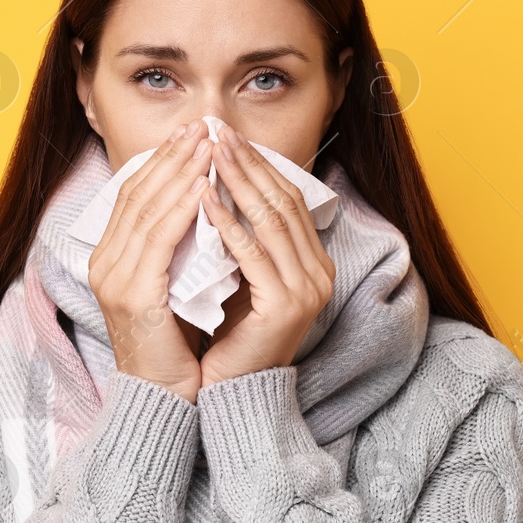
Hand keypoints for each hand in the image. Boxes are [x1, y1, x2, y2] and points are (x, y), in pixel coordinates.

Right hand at [88, 118, 213, 403]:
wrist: (167, 397)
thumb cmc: (179, 343)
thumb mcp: (175, 283)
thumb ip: (179, 247)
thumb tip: (206, 200)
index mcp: (110, 258)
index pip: (133, 195)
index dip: (161, 161)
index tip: (190, 134)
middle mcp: (105, 264)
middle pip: (137, 194)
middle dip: (172, 156)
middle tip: (202, 126)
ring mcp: (115, 279)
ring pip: (147, 211)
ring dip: (180, 173)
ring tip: (208, 145)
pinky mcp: (133, 295)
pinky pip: (158, 241)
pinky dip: (181, 209)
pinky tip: (203, 187)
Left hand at [197, 125, 335, 387]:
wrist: (231, 391)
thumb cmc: (228, 335)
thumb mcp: (240, 276)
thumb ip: (242, 238)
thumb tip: (216, 183)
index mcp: (314, 262)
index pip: (288, 198)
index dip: (258, 164)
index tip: (224, 137)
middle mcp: (319, 272)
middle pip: (282, 201)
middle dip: (247, 162)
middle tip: (215, 130)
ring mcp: (307, 289)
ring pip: (270, 219)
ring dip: (237, 181)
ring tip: (208, 152)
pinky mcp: (286, 305)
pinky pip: (253, 253)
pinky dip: (227, 222)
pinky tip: (204, 199)